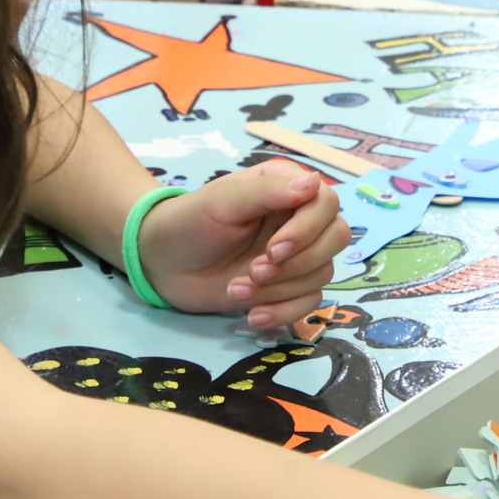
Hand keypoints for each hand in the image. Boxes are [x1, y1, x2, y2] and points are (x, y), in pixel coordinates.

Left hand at [134, 162, 350, 327]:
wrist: (163, 262)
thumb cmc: (191, 221)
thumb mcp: (223, 200)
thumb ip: (267, 191)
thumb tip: (313, 184)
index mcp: (287, 188)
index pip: (327, 204)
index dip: (308, 230)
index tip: (274, 249)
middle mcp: (299, 220)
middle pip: (335, 239)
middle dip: (297, 263)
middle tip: (255, 270)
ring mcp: (296, 256)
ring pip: (321, 274)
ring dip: (280, 289)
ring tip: (236, 287)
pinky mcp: (286, 287)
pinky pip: (309, 303)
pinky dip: (283, 312)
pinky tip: (251, 314)